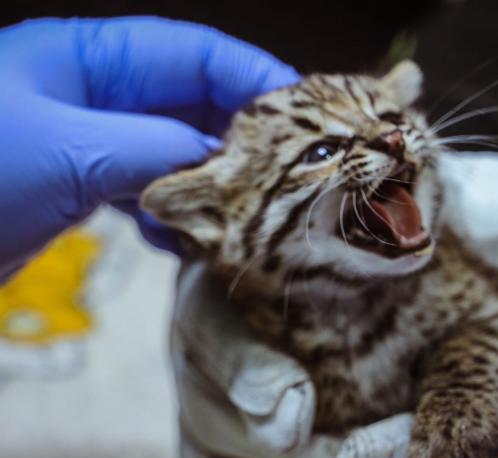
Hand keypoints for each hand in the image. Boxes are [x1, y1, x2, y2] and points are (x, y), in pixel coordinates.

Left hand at [0, 17, 298, 277]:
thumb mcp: (69, 151)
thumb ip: (159, 148)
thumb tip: (230, 162)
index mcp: (88, 58)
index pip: (194, 52)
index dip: (254, 77)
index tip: (307, 117)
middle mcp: (95, 95)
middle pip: (192, 102)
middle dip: (242, 139)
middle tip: (290, 177)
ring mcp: (88, 144)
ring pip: (176, 153)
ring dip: (213, 184)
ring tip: (245, 216)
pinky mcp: (78, 190)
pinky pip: (148, 194)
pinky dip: (176, 217)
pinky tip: (188, 243)